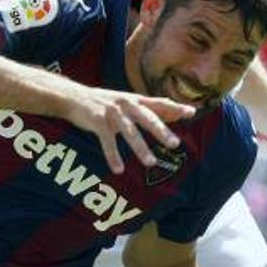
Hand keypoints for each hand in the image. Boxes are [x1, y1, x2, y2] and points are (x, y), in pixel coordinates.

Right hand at [63, 86, 193, 173]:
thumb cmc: (105, 103)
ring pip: (129, 132)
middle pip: (147, 118)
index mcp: (135, 100)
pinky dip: (113, 156)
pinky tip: (119, 169)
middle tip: (174, 144)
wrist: (74, 97)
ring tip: (151, 162)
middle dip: (161, 131)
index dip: (175, 107)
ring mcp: (111, 112)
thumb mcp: (128, 103)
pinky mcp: (97, 121)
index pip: (159, 103)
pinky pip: (107, 141)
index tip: (192, 112)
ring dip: (140, 148)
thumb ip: (149, 109)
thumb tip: (176, 113)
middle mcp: (126, 104)